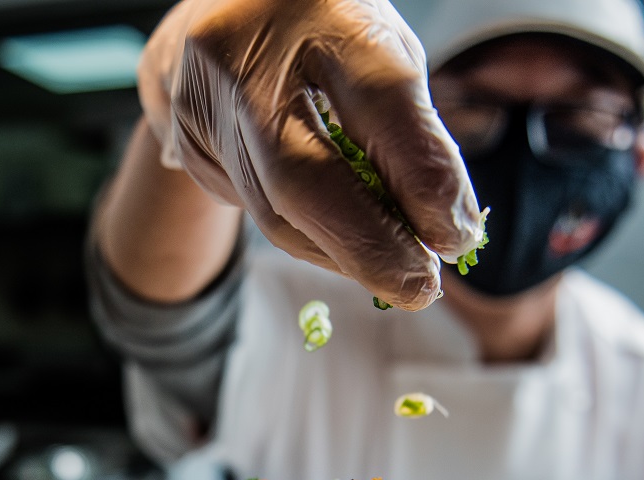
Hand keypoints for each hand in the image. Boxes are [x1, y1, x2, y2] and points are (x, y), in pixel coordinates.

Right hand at [137, 0, 482, 309]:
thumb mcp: (382, 49)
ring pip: (275, 215)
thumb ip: (413, 131)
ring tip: (392, 267)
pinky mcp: (186, 145)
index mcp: (319, 11)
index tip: (457, 237)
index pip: (380, 105)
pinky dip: (310, 237)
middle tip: (420, 288)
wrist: (221, 8)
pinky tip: (340, 239)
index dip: (423, 182)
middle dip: (370, 250)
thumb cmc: (323, 30)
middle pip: (303, 181)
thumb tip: (445, 232)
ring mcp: (203, 105)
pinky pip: (256, 213)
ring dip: (343, 254)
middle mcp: (246, 59)